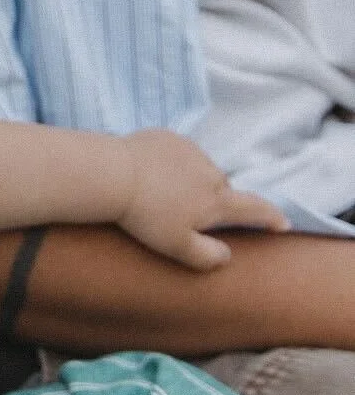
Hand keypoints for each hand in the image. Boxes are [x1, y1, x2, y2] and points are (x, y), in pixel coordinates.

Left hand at [115, 132, 288, 269]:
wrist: (112, 175)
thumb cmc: (145, 216)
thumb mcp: (177, 248)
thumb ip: (207, 257)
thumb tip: (227, 256)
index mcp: (217, 201)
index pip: (255, 209)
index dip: (271, 218)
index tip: (282, 224)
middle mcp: (211, 172)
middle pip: (223, 189)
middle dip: (214, 201)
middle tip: (187, 215)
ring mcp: (191, 150)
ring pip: (201, 170)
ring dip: (191, 181)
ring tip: (162, 195)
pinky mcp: (168, 137)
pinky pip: (179, 153)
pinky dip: (172, 164)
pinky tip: (150, 175)